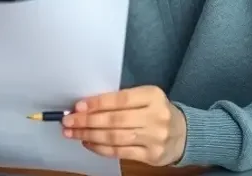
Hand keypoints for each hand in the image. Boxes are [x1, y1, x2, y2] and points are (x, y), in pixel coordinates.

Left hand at [61, 85, 186, 166]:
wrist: (184, 134)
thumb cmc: (156, 112)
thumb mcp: (145, 98)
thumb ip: (121, 100)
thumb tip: (86, 106)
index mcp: (153, 96)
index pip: (121, 99)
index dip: (98, 103)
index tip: (78, 106)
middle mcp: (156, 116)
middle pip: (115, 120)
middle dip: (87, 121)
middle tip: (68, 121)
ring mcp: (154, 138)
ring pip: (115, 137)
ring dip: (89, 134)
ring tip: (72, 132)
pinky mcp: (151, 155)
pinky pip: (119, 152)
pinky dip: (100, 147)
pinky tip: (87, 142)